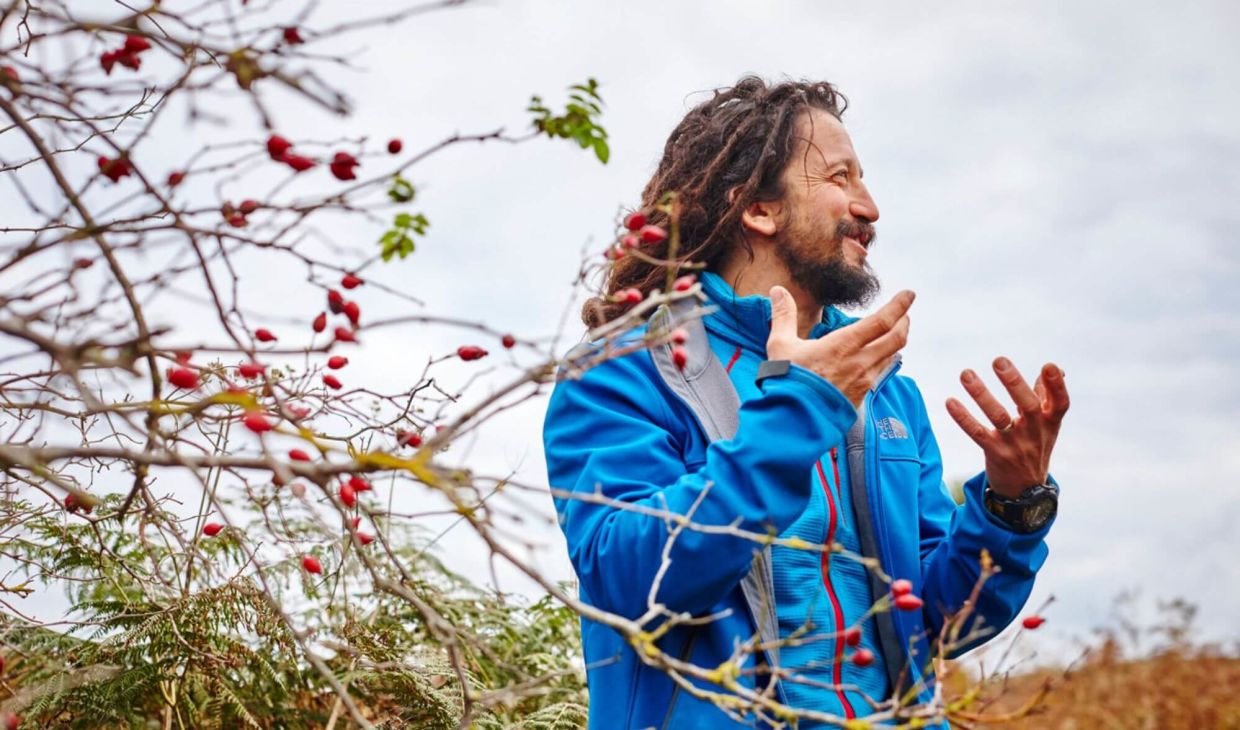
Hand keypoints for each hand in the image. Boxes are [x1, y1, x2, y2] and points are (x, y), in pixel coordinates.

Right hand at [766, 286, 914, 407]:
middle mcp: (860, 362)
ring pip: (891, 356)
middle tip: (905, 313)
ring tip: (893, 333)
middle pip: (896, 338)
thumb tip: (778, 291)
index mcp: (843, 345)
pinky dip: (885, 359)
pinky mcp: (860, 396)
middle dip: (904, 322)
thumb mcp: (781, 345)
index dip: (899, 306)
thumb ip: (783, 316)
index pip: (882, 321)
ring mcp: (863, 381)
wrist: (793, 421)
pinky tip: (878, 358)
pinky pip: (880, 373)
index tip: (908, 294)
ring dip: (896, 341)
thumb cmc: (788, 382)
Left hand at [945, 358, 1069, 497]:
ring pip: (998, 417)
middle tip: (999, 361)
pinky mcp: (994, 453)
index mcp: (1050, 423)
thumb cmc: (1035, 447)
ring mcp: (1014, 444)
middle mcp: (1034, 433)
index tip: (1048, 367)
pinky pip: (977, 433)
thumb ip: (1048, 397)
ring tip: (966, 374)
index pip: (1060, 403)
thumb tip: (1055, 369)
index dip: (1056, 386)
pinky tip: (950, 401)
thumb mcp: (1047, 425)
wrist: (1025, 489)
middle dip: (1014, 382)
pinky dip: (963, 417)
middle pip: (1028, 406)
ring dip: (981, 395)